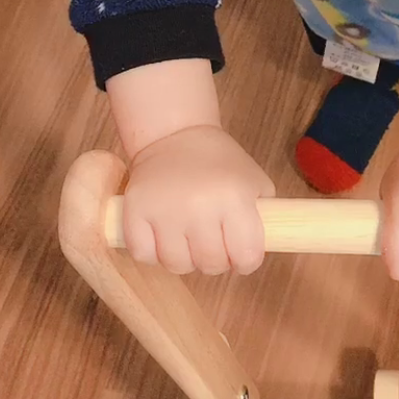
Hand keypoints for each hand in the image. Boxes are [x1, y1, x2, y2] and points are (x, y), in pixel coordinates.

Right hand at [122, 125, 274, 275]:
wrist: (175, 134)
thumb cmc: (219, 163)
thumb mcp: (254, 182)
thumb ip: (263, 219)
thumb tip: (256, 254)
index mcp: (234, 197)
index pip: (247, 258)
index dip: (246, 261)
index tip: (240, 252)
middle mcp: (199, 205)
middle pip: (211, 265)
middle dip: (215, 259)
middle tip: (211, 240)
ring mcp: (164, 209)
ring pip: (176, 265)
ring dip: (184, 258)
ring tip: (186, 237)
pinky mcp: (134, 209)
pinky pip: (143, 254)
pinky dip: (151, 252)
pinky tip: (161, 235)